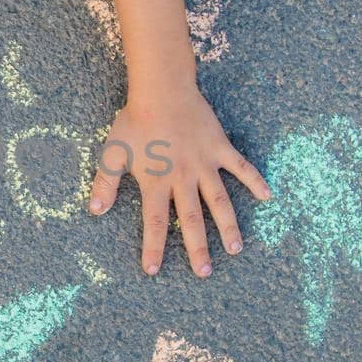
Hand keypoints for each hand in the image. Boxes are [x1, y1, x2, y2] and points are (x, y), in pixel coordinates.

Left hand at [88, 85, 269, 276]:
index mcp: (157, 181)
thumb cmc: (135, 120)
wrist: (162, 89)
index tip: (152, 270)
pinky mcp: (220, 147)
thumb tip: (94, 211)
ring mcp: (205, 163)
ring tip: (235, 249)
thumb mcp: (113, 152)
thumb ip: (104, 182)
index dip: (153, 247)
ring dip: (227, 226)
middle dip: (197, 248)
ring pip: (219, 201)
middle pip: (191, 219)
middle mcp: (183, 178)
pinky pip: (241, 167)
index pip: (155, 222)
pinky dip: (255, 180)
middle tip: (204, 273)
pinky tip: (267, 197)